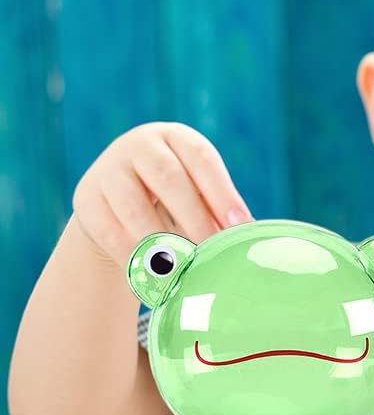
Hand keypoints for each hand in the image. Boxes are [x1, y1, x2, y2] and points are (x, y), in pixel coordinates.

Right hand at [72, 121, 253, 268]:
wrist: (118, 202)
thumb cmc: (175, 198)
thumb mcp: (197, 192)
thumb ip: (218, 209)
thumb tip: (246, 236)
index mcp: (177, 138)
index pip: (202, 159)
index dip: (223, 193)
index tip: (241, 225)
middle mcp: (140, 145)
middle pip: (169, 179)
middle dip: (195, 219)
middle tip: (213, 252)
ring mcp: (108, 169)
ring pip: (136, 208)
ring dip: (163, 242)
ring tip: (185, 268)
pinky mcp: (86, 198)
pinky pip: (111, 232)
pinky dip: (135, 257)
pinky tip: (154, 277)